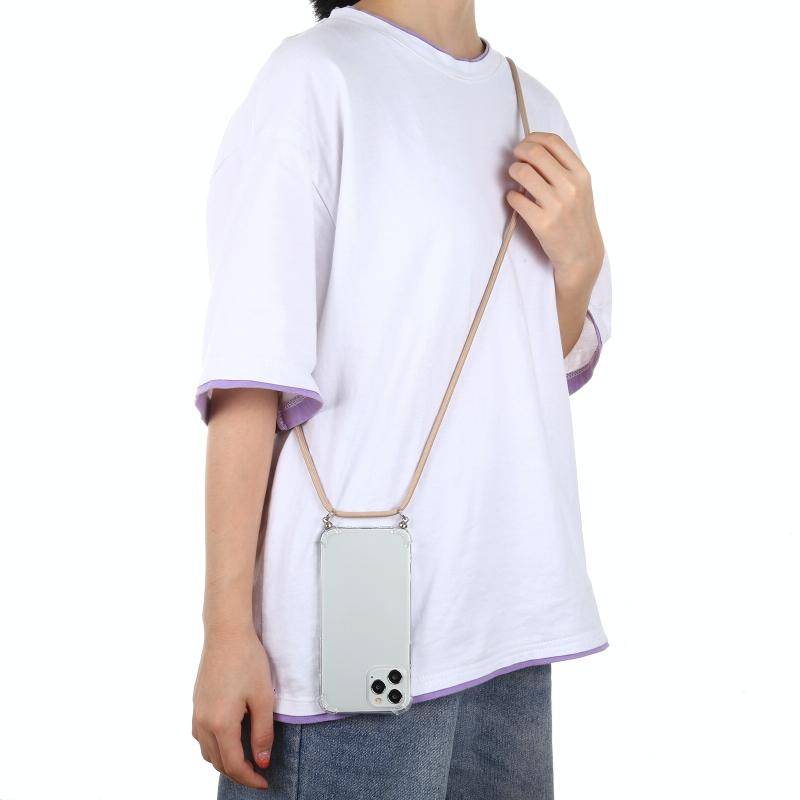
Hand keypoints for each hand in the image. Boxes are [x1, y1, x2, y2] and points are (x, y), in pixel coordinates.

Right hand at [192, 628, 273, 789]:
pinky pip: (201, 735)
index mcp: (220, 724)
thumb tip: (263, 761)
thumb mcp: (263, 698)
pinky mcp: (196, 702)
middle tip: (259, 771)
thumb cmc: (247, 660)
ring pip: (207, 751)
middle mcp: (203, 722)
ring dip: (224, 760)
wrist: (226, 633)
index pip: (234, 765)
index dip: (251, 778)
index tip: (265, 781)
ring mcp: (197, 712)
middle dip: (238, 772)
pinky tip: (229, 737)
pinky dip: (214, 745)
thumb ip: (263, 733)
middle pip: (218, 762)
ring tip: (246, 757)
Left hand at [506, 132, 603, 292]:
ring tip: (515, 179)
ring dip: (512, 172)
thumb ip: (563, 167)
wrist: (582, 253)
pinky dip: (511, 197)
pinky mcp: (542, 223)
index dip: (532, 138)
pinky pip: (515, 199)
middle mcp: (570, 186)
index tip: (524, 145)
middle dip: (519, 153)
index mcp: (581, 173)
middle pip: (534, 152)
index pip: (552, 142)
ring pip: (522, 172)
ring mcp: (557, 205)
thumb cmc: (577, 217)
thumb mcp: (581, 187)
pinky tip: (516, 200)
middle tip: (515, 161)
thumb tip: (533, 147)